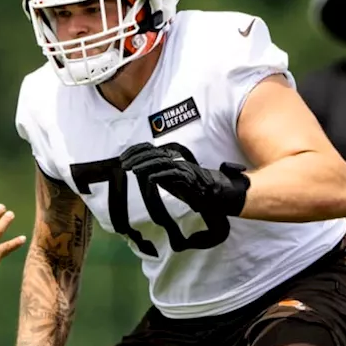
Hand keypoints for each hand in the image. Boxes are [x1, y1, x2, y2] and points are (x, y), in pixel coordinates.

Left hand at [120, 143, 248, 215]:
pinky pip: (174, 173)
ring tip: (131, 169)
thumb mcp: (175, 185)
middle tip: (123, 163)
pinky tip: (150, 180)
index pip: (150, 150)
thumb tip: (148, 179)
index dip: (136, 152)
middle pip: (152, 153)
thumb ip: (164, 179)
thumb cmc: (199, 191)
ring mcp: (184, 168)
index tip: (123, 159)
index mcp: (171, 161)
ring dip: (144, 165)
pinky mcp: (191, 176)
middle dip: (136, 157)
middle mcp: (177, 161)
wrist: (222, 195)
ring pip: (161, 161)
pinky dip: (161, 175)